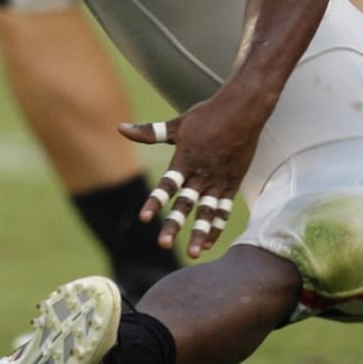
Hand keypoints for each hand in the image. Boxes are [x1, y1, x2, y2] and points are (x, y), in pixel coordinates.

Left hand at [120, 93, 260, 259]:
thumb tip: (120, 128)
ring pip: (208, 211)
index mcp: (185, 159)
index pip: (167, 185)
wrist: (242, 110)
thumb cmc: (208, 114)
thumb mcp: (178, 124)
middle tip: (163, 244)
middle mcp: (201, 173)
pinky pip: (225, 208)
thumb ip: (150, 132)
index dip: (155, 201)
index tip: (144, 218)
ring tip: (193, 253)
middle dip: (175, 224)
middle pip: (186, 203)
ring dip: (200, 233)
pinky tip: (210, 242)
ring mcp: (218, 180)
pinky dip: (217, 225)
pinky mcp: (232, 183)